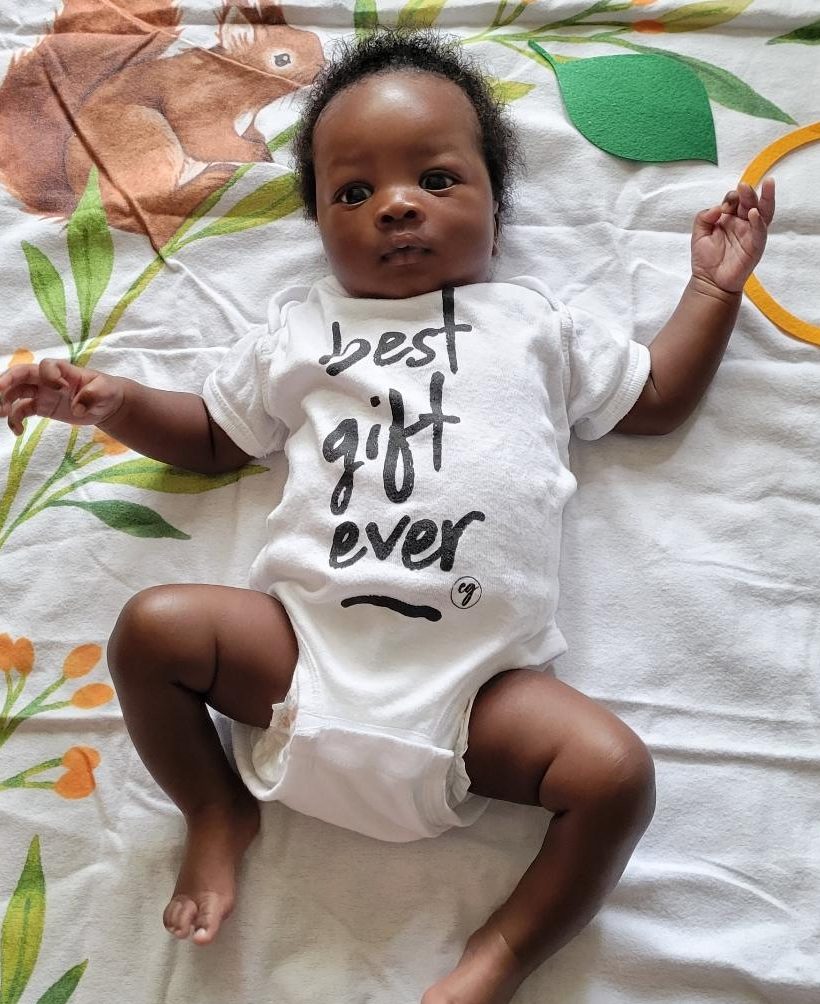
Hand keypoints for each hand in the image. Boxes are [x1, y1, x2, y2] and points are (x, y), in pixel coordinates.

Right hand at [0, 358, 123, 435]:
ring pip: (16, 392)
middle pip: (20, 375)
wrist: (105, 405)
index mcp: (64, 370)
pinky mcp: (41, 407)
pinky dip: (16, 420)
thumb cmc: (106, 391)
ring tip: (1, 413)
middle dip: (6, 381)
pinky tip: (18, 432)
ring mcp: (41, 393)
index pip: (47, 366)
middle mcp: (47, 379)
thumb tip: (78, 407)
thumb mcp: (105, 391)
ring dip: (5, 401)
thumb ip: (92, 395)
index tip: (60, 389)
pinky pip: (22, 411)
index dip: (48, 375)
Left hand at [691, 178, 775, 293]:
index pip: (735, 200)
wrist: (709, 281)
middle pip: (751, 203)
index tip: (723, 205)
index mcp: (730, 218)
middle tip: (744, 186)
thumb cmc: (705, 259)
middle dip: (748, 193)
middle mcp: (743, 223)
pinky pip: (760, 232)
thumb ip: (704, 217)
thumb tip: (717, 207)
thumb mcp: (699, 234)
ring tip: (767, 185)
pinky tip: (754, 213)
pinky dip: (758, 222)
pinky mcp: (755, 246)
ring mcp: (751, 234)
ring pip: (763, 213)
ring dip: (765, 199)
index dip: (731, 198)